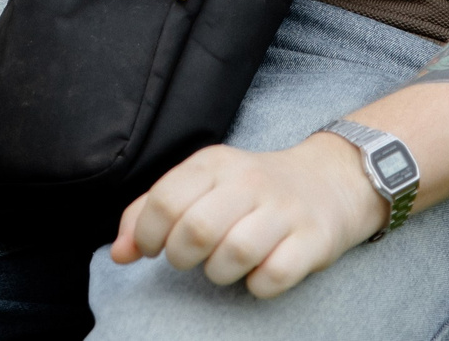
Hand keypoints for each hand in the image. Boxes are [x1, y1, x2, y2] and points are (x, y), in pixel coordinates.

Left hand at [108, 135, 388, 299]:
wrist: (329, 181)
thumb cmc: (251, 191)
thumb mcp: (201, 185)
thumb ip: (152, 213)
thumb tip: (119, 253)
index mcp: (214, 163)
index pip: (164, 200)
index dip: (148, 235)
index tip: (154, 248)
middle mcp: (249, 181)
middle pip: (196, 231)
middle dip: (182, 257)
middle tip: (190, 257)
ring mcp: (284, 210)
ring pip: (233, 255)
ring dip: (218, 273)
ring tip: (223, 264)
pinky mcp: (312, 240)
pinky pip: (272, 277)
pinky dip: (258, 285)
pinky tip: (258, 271)